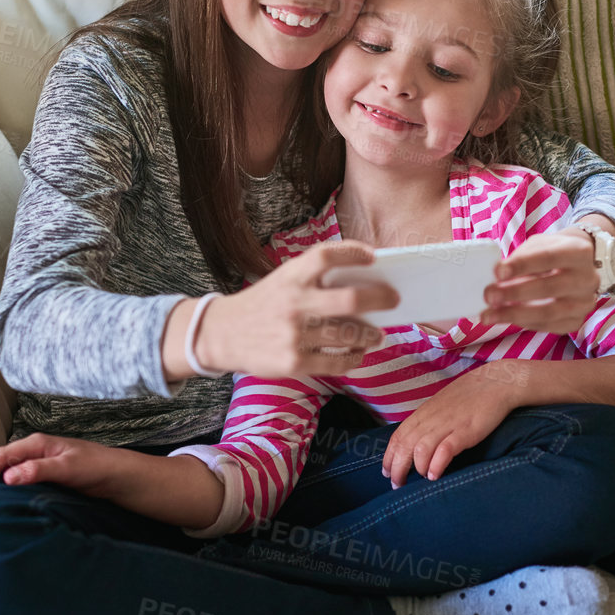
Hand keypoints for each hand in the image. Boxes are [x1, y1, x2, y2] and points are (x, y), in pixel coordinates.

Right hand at [0, 432, 118, 493]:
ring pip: (2, 465)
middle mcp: (34, 449)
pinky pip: (12, 474)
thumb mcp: (69, 468)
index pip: (1, 456)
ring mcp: (37, 460)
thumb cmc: (96, 468)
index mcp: (37, 444)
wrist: (117, 475)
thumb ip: (39, 470)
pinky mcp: (41, 472)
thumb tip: (9, 477)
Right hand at [198, 240, 399, 377]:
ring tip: (377, 334)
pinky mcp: (293, 362)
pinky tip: (358, 353)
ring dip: (371, 334)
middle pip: (350, 298)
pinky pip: (337, 361)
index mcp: (290, 276)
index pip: (327, 255)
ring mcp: (294, 334)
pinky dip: (354, 357)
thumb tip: (365, 287)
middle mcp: (293, 303)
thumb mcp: (281, 281)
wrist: (220, 335)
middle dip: (380, 298)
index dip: (353, 252)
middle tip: (393, 298)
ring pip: (350, 334)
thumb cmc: (263, 305)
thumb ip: (313, 280)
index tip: (373, 257)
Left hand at [381, 366, 520, 487]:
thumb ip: (428, 421)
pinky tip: (435, 475)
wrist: (496, 382)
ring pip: (420, 449)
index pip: (397, 437)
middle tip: (398, 485)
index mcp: (423, 413)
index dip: (389, 456)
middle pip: (405, 446)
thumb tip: (417, 442)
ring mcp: (448, 425)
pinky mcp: (466, 431)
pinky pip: (445, 449)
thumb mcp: (441, 406)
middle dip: (398, 469)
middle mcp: (431, 420)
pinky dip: (437, 464)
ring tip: (419, 481)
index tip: (386, 473)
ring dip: (416, 468)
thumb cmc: (469, 395)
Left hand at [478, 230, 599, 334]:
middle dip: (515, 293)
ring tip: (489, 315)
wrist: (577, 266)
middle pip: (549, 288)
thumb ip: (521, 258)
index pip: (548, 257)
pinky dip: (524, 323)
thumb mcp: (538, 245)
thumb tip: (497, 278)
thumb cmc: (551, 253)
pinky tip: (506, 318)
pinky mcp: (576, 321)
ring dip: (514, 314)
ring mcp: (584, 303)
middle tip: (489, 296)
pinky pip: (548, 326)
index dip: (522, 265)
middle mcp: (587, 279)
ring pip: (548, 312)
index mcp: (579, 252)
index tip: (498, 272)